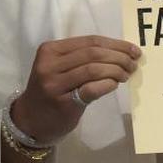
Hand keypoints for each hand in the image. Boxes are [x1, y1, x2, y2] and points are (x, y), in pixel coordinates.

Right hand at [10, 35, 140, 144]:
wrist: (29, 120)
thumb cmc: (50, 91)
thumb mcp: (59, 67)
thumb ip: (82, 57)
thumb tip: (120, 52)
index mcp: (50, 49)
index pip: (90, 41)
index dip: (116, 44)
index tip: (133, 50)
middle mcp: (49, 64)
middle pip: (93, 53)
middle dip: (119, 57)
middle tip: (133, 64)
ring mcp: (54, 84)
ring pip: (93, 69)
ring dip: (116, 70)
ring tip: (126, 74)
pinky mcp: (63, 103)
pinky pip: (91, 89)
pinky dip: (107, 84)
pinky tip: (115, 85)